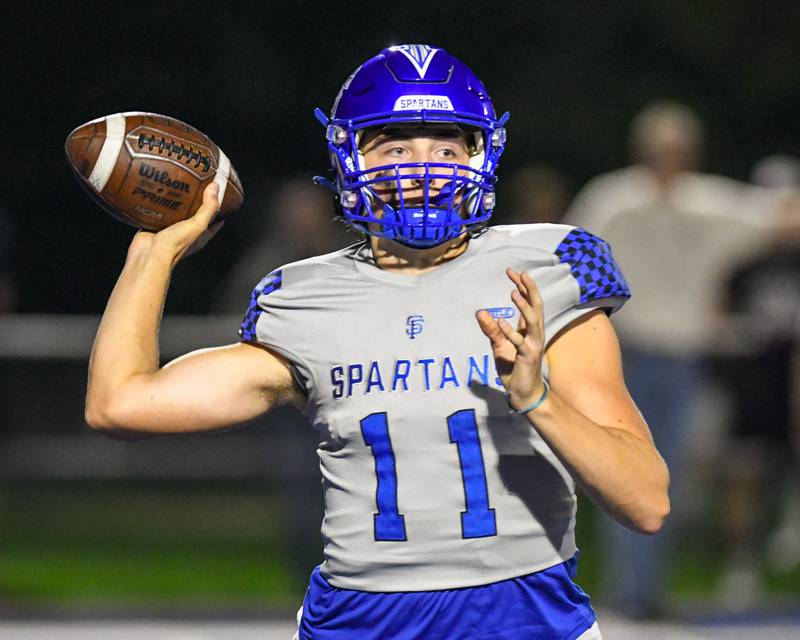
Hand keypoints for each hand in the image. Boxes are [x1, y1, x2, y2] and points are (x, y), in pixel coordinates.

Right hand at [128, 182, 222, 263]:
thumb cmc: (175, 246)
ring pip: (176, 211)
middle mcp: (187, 233)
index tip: (218, 193)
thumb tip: (215, 189)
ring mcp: (171, 230)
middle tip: (196, 184)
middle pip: (194, 213)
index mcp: (201, 235)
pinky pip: (159, 211)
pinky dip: (160, 202)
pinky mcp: (156, 226)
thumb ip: (208, 208)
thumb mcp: (198, 225)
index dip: (218, 207)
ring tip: (177, 183)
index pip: (214, 220)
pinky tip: (159, 192)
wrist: (149, 254)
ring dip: (177, 200)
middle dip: (196, 200)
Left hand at [476, 269, 545, 409]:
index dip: (523, 287)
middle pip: (536, 307)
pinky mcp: (527, 358)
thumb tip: (480, 312)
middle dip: (530, 290)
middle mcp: (534, 334)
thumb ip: (491, 329)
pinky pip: (520, 343)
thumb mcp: (498, 345)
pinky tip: (500, 321)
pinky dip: (510, 332)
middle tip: (521, 273)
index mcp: (528, 330)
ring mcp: (533, 345)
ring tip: (513, 292)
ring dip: (524, 307)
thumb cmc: (514, 368)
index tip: (513, 272)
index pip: (529, 303)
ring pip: (533, 322)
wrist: (523, 392)